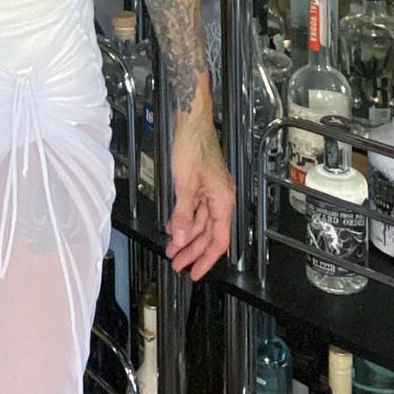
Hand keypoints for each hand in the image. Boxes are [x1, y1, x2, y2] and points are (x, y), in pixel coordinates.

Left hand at [164, 102, 234, 279]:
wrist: (190, 121)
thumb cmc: (192, 147)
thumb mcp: (185, 184)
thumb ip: (182, 214)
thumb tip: (179, 238)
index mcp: (223, 201)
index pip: (218, 240)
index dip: (207, 259)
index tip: (195, 272)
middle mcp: (220, 198)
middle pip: (208, 234)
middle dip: (192, 250)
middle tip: (177, 264)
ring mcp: (211, 191)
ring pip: (199, 222)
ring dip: (185, 236)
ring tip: (171, 249)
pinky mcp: (201, 184)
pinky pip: (194, 209)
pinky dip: (183, 219)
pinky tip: (172, 227)